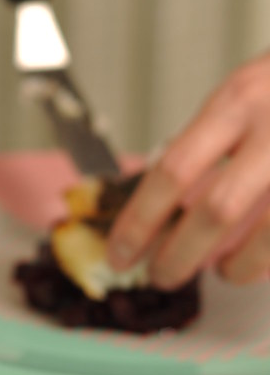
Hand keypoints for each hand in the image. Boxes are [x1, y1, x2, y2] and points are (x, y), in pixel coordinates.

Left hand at [108, 53, 269, 287]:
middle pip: (217, 210)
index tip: (120, 253)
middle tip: (161, 276)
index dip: (140, 221)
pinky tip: (259, 261)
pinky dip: (267, 262)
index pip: (173, 170)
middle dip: (179, 256)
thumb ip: (202, 143)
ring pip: (266, 237)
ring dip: (236, 267)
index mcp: (238, 102)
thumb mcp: (242, 97)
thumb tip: (144, 197)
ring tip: (223, 272)